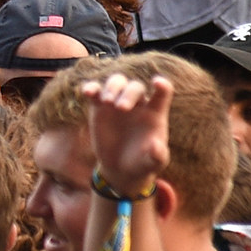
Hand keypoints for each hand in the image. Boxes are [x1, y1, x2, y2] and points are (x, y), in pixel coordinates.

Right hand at [77, 67, 175, 199]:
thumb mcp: (153, 163)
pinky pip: (96, 91)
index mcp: (155, 113)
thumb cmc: (143, 163)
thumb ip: (158, 155)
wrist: (121, 168)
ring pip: (117, 82)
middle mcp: (138, 104)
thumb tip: (155, 145)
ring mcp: (117, 103)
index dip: (162, 85)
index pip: (163, 93)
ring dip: (112, 87)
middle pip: (135, 87)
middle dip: (128, 94)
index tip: (157, 83)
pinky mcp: (99, 107)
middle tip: (121, 108)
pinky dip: (91, 88)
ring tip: (107, 101)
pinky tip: (87, 92)